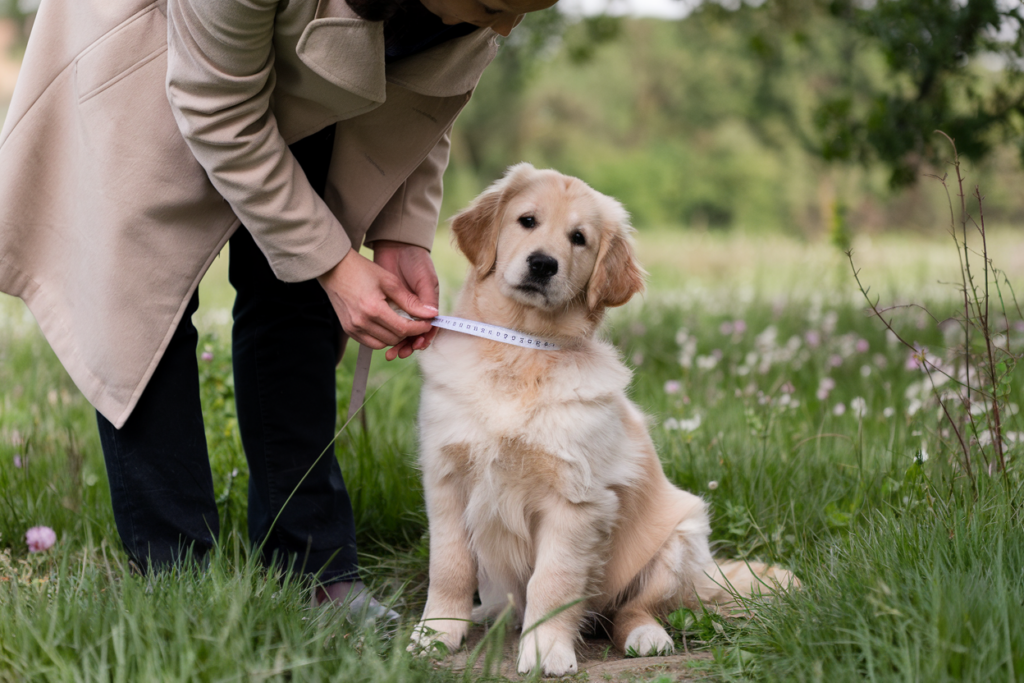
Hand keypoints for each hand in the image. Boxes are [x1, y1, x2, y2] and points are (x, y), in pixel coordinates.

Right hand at [317, 248, 435, 352]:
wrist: (334, 268)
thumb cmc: (362, 270)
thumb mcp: (390, 281)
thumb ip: (410, 301)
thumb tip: (431, 314)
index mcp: (373, 309)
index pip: (403, 329)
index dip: (419, 328)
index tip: (428, 323)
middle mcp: (361, 323)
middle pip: (394, 338)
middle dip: (408, 333)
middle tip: (415, 322)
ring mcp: (352, 328)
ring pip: (383, 344)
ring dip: (395, 336)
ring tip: (400, 322)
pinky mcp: (348, 330)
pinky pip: (370, 342)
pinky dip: (381, 338)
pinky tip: (386, 325)